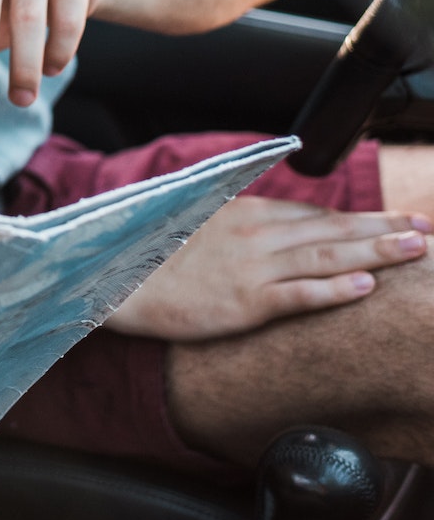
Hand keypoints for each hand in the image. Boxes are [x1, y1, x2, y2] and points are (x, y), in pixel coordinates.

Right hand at [108, 197, 431, 340]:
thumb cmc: (154, 257)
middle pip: (332, 230)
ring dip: (376, 251)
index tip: (396, 220)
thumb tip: (274, 221)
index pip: (315, 216)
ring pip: (326, 256)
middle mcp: (255, 237)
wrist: (116, 282)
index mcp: (245, 216)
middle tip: (426, 228)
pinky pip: (299, 295)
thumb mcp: (201, 225)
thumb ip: (240, 220)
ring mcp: (252, 270)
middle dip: (383, 229)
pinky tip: (366, 286)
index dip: (360, 219)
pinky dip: (334, 289)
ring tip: (415, 250)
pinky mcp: (245, 303)